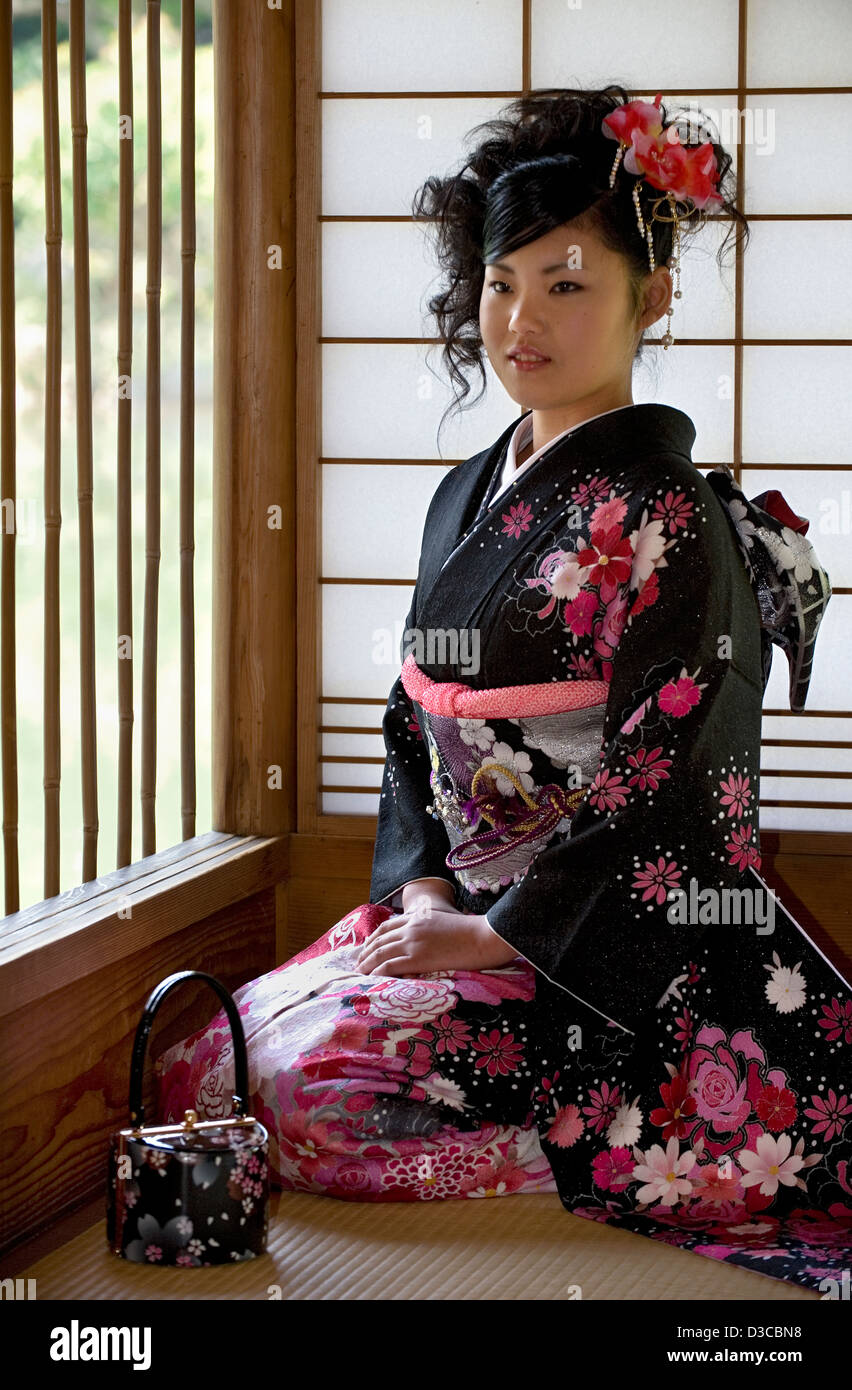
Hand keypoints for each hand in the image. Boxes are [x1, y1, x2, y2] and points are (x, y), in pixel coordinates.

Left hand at [356, 905, 521, 976]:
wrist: (484, 937)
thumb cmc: (472, 932)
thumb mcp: (445, 923)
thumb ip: (430, 929)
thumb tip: (426, 942)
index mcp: (418, 918)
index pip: (387, 927)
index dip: (373, 938)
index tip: (367, 948)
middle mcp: (411, 928)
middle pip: (379, 940)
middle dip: (365, 953)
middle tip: (358, 964)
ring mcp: (413, 943)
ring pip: (380, 953)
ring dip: (366, 964)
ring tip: (359, 973)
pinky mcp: (418, 958)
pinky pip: (390, 966)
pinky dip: (378, 972)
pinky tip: (372, 978)